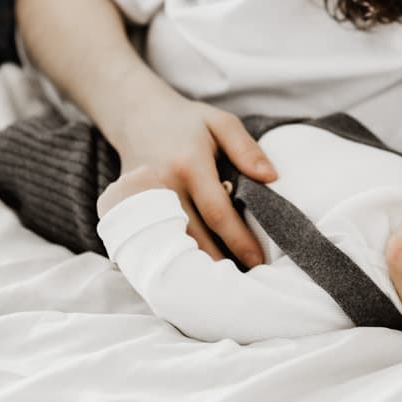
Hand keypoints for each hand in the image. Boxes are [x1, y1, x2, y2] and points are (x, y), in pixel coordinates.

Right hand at [105, 86, 276, 268]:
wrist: (136, 116)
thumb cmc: (187, 122)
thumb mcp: (220, 122)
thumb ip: (246, 148)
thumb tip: (272, 178)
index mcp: (189, 163)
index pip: (217, 211)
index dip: (238, 239)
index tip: (258, 260)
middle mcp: (163, 185)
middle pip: (192, 236)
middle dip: (218, 262)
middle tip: (243, 284)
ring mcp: (142, 200)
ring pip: (171, 244)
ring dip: (195, 265)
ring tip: (220, 286)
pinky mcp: (130, 210)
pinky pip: (153, 240)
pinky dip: (172, 257)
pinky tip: (190, 272)